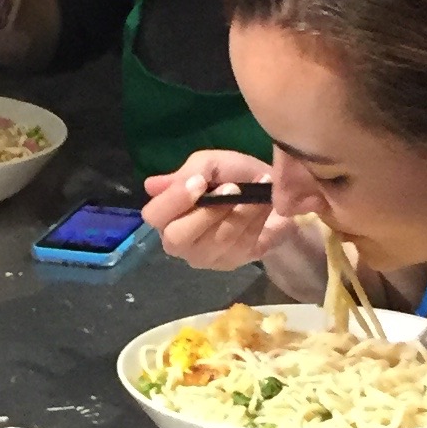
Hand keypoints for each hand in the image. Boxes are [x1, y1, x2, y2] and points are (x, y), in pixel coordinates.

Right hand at [141, 152, 316, 278]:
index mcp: (167, 213)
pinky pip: (240, 245)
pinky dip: (253, 220)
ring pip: (216, 240)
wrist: (275, 193)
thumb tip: (151, 186)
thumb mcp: (211, 163)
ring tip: (256, 188)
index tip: (200, 182)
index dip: (173, 200)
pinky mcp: (230, 263)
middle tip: (233, 187)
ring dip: (240, 211)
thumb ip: (186, 173)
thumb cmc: (236, 175)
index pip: (154, 215)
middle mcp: (178, 240)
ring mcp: (204, 257)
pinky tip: (262, 205)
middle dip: (207, 212)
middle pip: (177, 238)